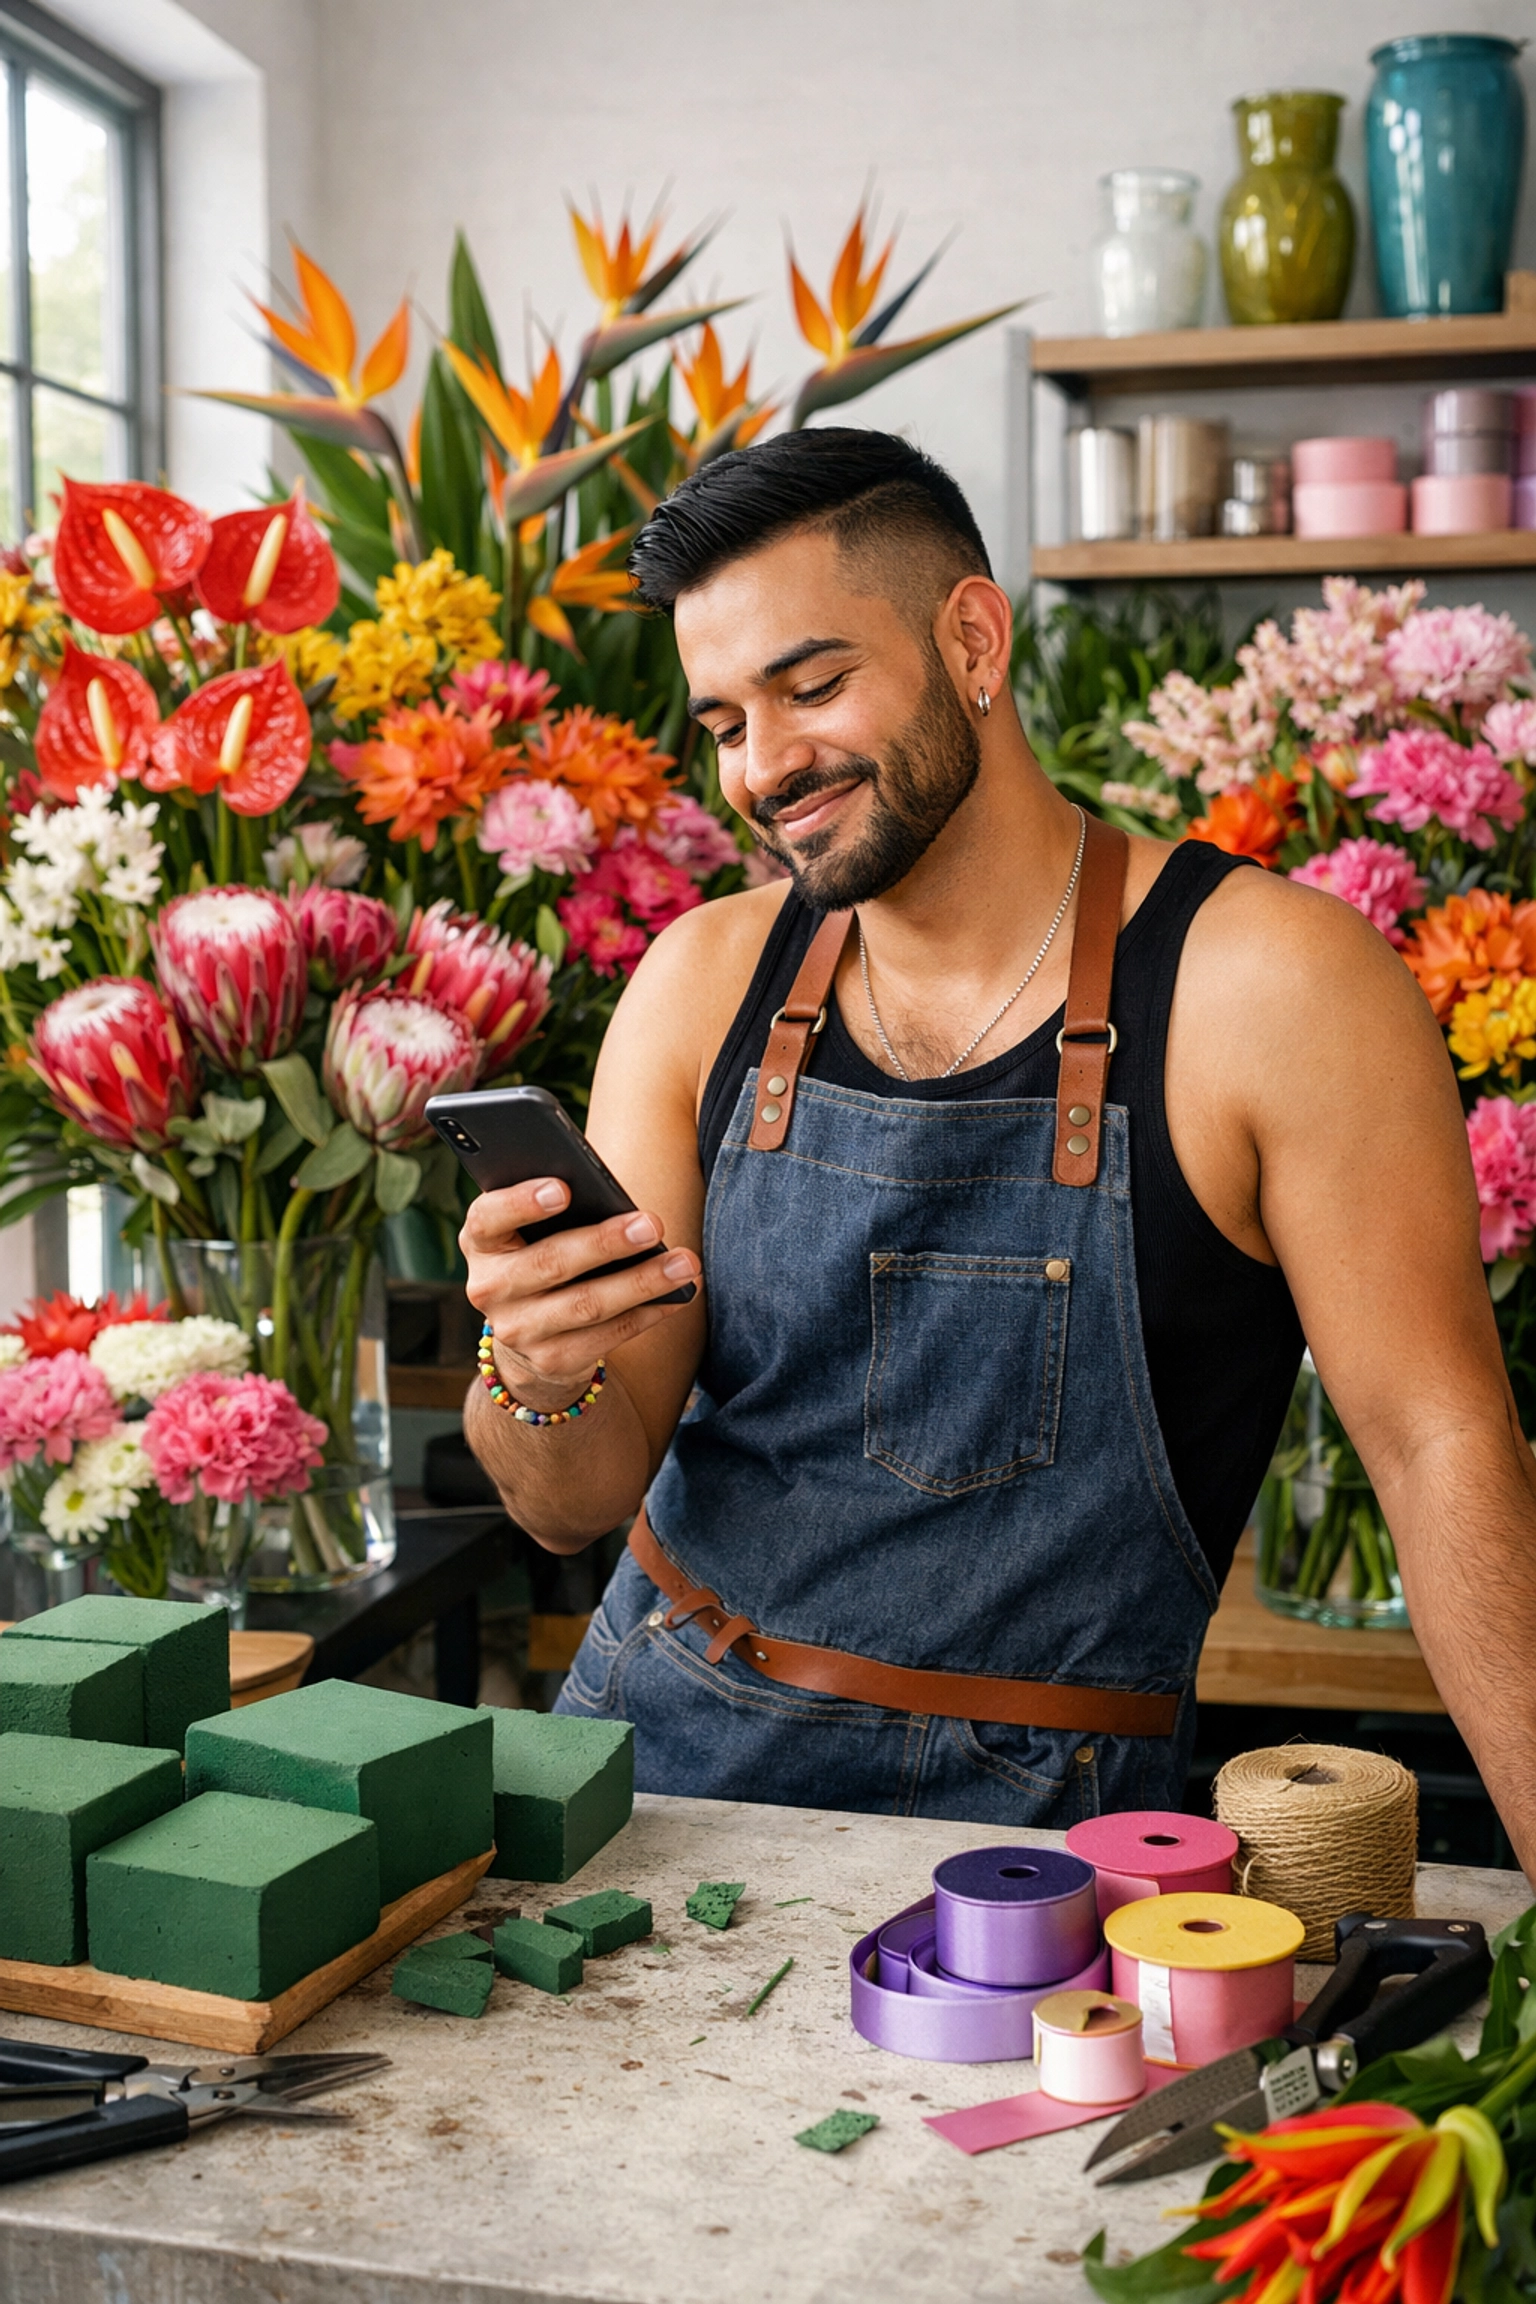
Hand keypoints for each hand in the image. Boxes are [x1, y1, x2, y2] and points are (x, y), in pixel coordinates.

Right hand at [460, 1178, 699, 1412]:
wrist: (529, 1332)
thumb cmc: (542, 1254)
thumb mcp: (532, 1230)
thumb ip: (557, 1210)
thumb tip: (614, 1199)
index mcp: (481, 1242)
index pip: (488, 1218)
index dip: (521, 1203)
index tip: (564, 1188)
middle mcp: (490, 1288)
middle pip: (550, 1263)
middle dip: (605, 1243)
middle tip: (651, 1224)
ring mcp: (518, 1330)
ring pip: (586, 1305)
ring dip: (641, 1282)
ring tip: (683, 1263)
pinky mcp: (552, 1360)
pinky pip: (608, 1335)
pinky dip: (648, 1313)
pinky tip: (678, 1295)